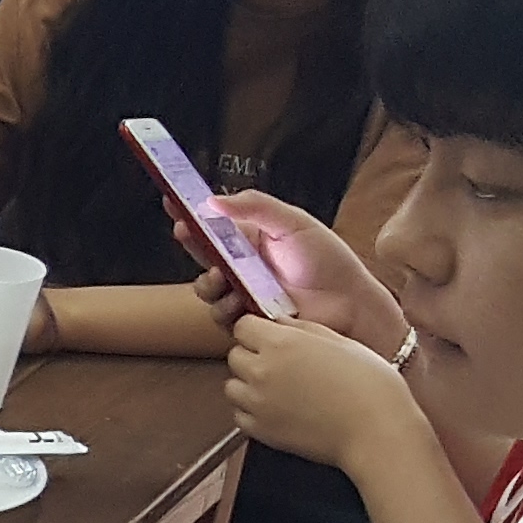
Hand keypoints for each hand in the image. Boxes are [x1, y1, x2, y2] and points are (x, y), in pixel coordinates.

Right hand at [199, 187, 407, 356]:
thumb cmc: (329, 262)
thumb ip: (256, 206)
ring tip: (224, 277)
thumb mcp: (293, 222)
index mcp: (251, 239)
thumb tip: (212, 200)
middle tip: (186, 233)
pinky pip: (221, 317)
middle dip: (189, 244)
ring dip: (208, 282)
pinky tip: (241, 303)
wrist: (351, 305)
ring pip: (206, 289)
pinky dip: (225, 309)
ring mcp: (243, 295)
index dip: (189, 213)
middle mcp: (243, 267)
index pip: (212, 224)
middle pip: (200, 255)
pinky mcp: (248, 322)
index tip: (171, 201)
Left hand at [224, 308, 430, 478]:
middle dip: (252, 356)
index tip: (270, 337)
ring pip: (232, 386)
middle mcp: (262, 371)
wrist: (377, 430)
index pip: (243, 326)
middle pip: (235, 355)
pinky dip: (251, 412)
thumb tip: (281, 323)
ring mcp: (257, 403)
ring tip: (278, 389)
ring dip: (248, 385)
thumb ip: (303, 329)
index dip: (257, 330)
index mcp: (281, 343)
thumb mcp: (340, 342)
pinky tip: (277, 409)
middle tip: (279, 364)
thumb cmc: (369, 385)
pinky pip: (240, 415)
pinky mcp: (260, 431)